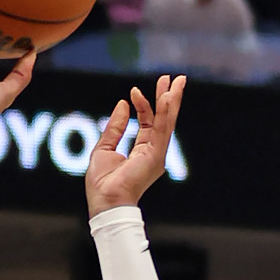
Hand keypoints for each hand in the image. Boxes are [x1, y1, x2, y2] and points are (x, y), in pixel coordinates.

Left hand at [84, 75, 186, 214]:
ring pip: (166, 122)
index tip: (135, 91)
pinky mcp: (155, 156)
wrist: (105, 202)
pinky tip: (166, 97)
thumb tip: (123, 104)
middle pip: (163, 119)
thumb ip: (115, 127)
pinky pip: (161, 130)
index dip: (144, 105)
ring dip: (171, 100)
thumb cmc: (102, 183)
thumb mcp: (104, 148)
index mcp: (142, 151)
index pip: (147, 122)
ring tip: (177, 81)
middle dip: (169, 97)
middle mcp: (153, 152)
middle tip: (176, 78)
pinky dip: (164, 112)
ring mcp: (156, 154)